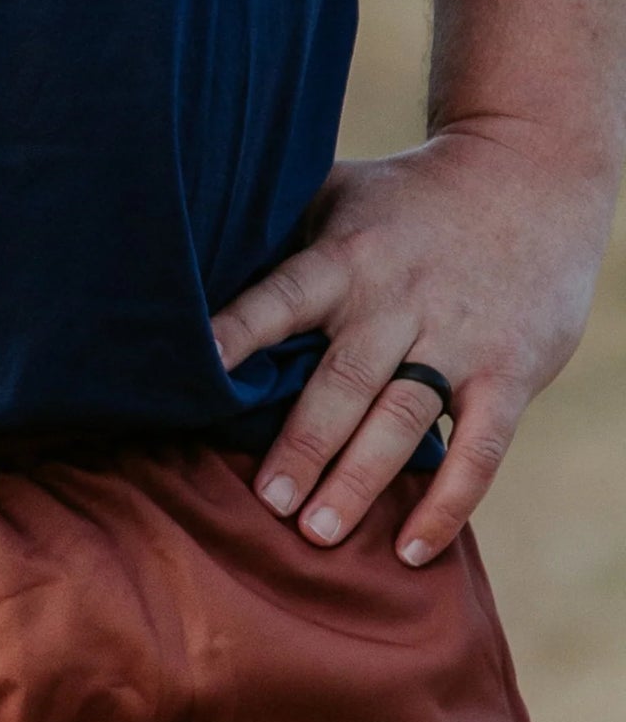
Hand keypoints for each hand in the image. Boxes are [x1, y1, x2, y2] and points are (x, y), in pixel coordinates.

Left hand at [211, 121, 617, 563]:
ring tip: (316, 533)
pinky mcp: (510, 371)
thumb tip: (185, 268)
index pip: (283, 299)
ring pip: (402, 420)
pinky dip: (447, 504)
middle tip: (268, 503)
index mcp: (347, 260)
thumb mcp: (342, 195)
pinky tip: (410, 551)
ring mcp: (458, 339)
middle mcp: (398, 301)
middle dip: (304, 444)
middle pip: (344, 381)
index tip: (199, 371)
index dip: (240, 332)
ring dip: (360, 480)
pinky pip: (478, 449)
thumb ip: (282, 237)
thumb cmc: (412, 197)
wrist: (536, 170)